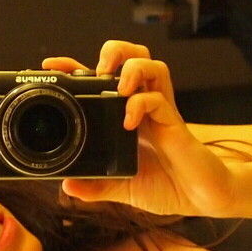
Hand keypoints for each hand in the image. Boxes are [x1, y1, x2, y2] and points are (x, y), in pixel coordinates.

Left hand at [42, 40, 237, 217]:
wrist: (200, 199)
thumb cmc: (167, 186)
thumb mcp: (123, 189)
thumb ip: (97, 187)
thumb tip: (68, 186)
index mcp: (128, 116)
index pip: (103, 80)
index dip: (77, 66)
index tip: (51, 65)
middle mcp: (145, 107)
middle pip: (134, 56)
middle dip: (115, 51)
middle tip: (99, 68)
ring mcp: (161, 112)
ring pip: (152, 66)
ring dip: (132, 69)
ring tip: (117, 87)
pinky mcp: (175, 124)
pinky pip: (159, 100)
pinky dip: (140, 104)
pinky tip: (129, 122)